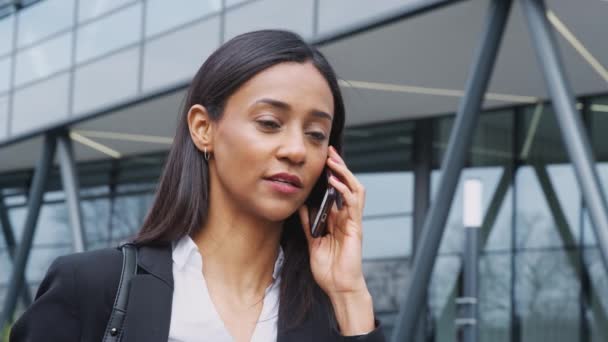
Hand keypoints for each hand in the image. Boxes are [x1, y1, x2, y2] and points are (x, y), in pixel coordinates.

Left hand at [298, 145, 368, 297]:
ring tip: (333, 161)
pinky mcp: (356, 227)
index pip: (338, 190)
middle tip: (330, 152)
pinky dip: (345, 190)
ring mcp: (353, 221)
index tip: (324, 159)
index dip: (333, 175)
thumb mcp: (313, 241)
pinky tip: (335, 181)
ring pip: (354, 189)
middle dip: (340, 167)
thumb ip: (309, 224)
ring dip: (345, 174)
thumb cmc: (328, 268)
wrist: (338, 287)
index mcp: (338, 219)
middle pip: (348, 185)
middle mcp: (347, 217)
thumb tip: (300, 206)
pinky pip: (353, 203)